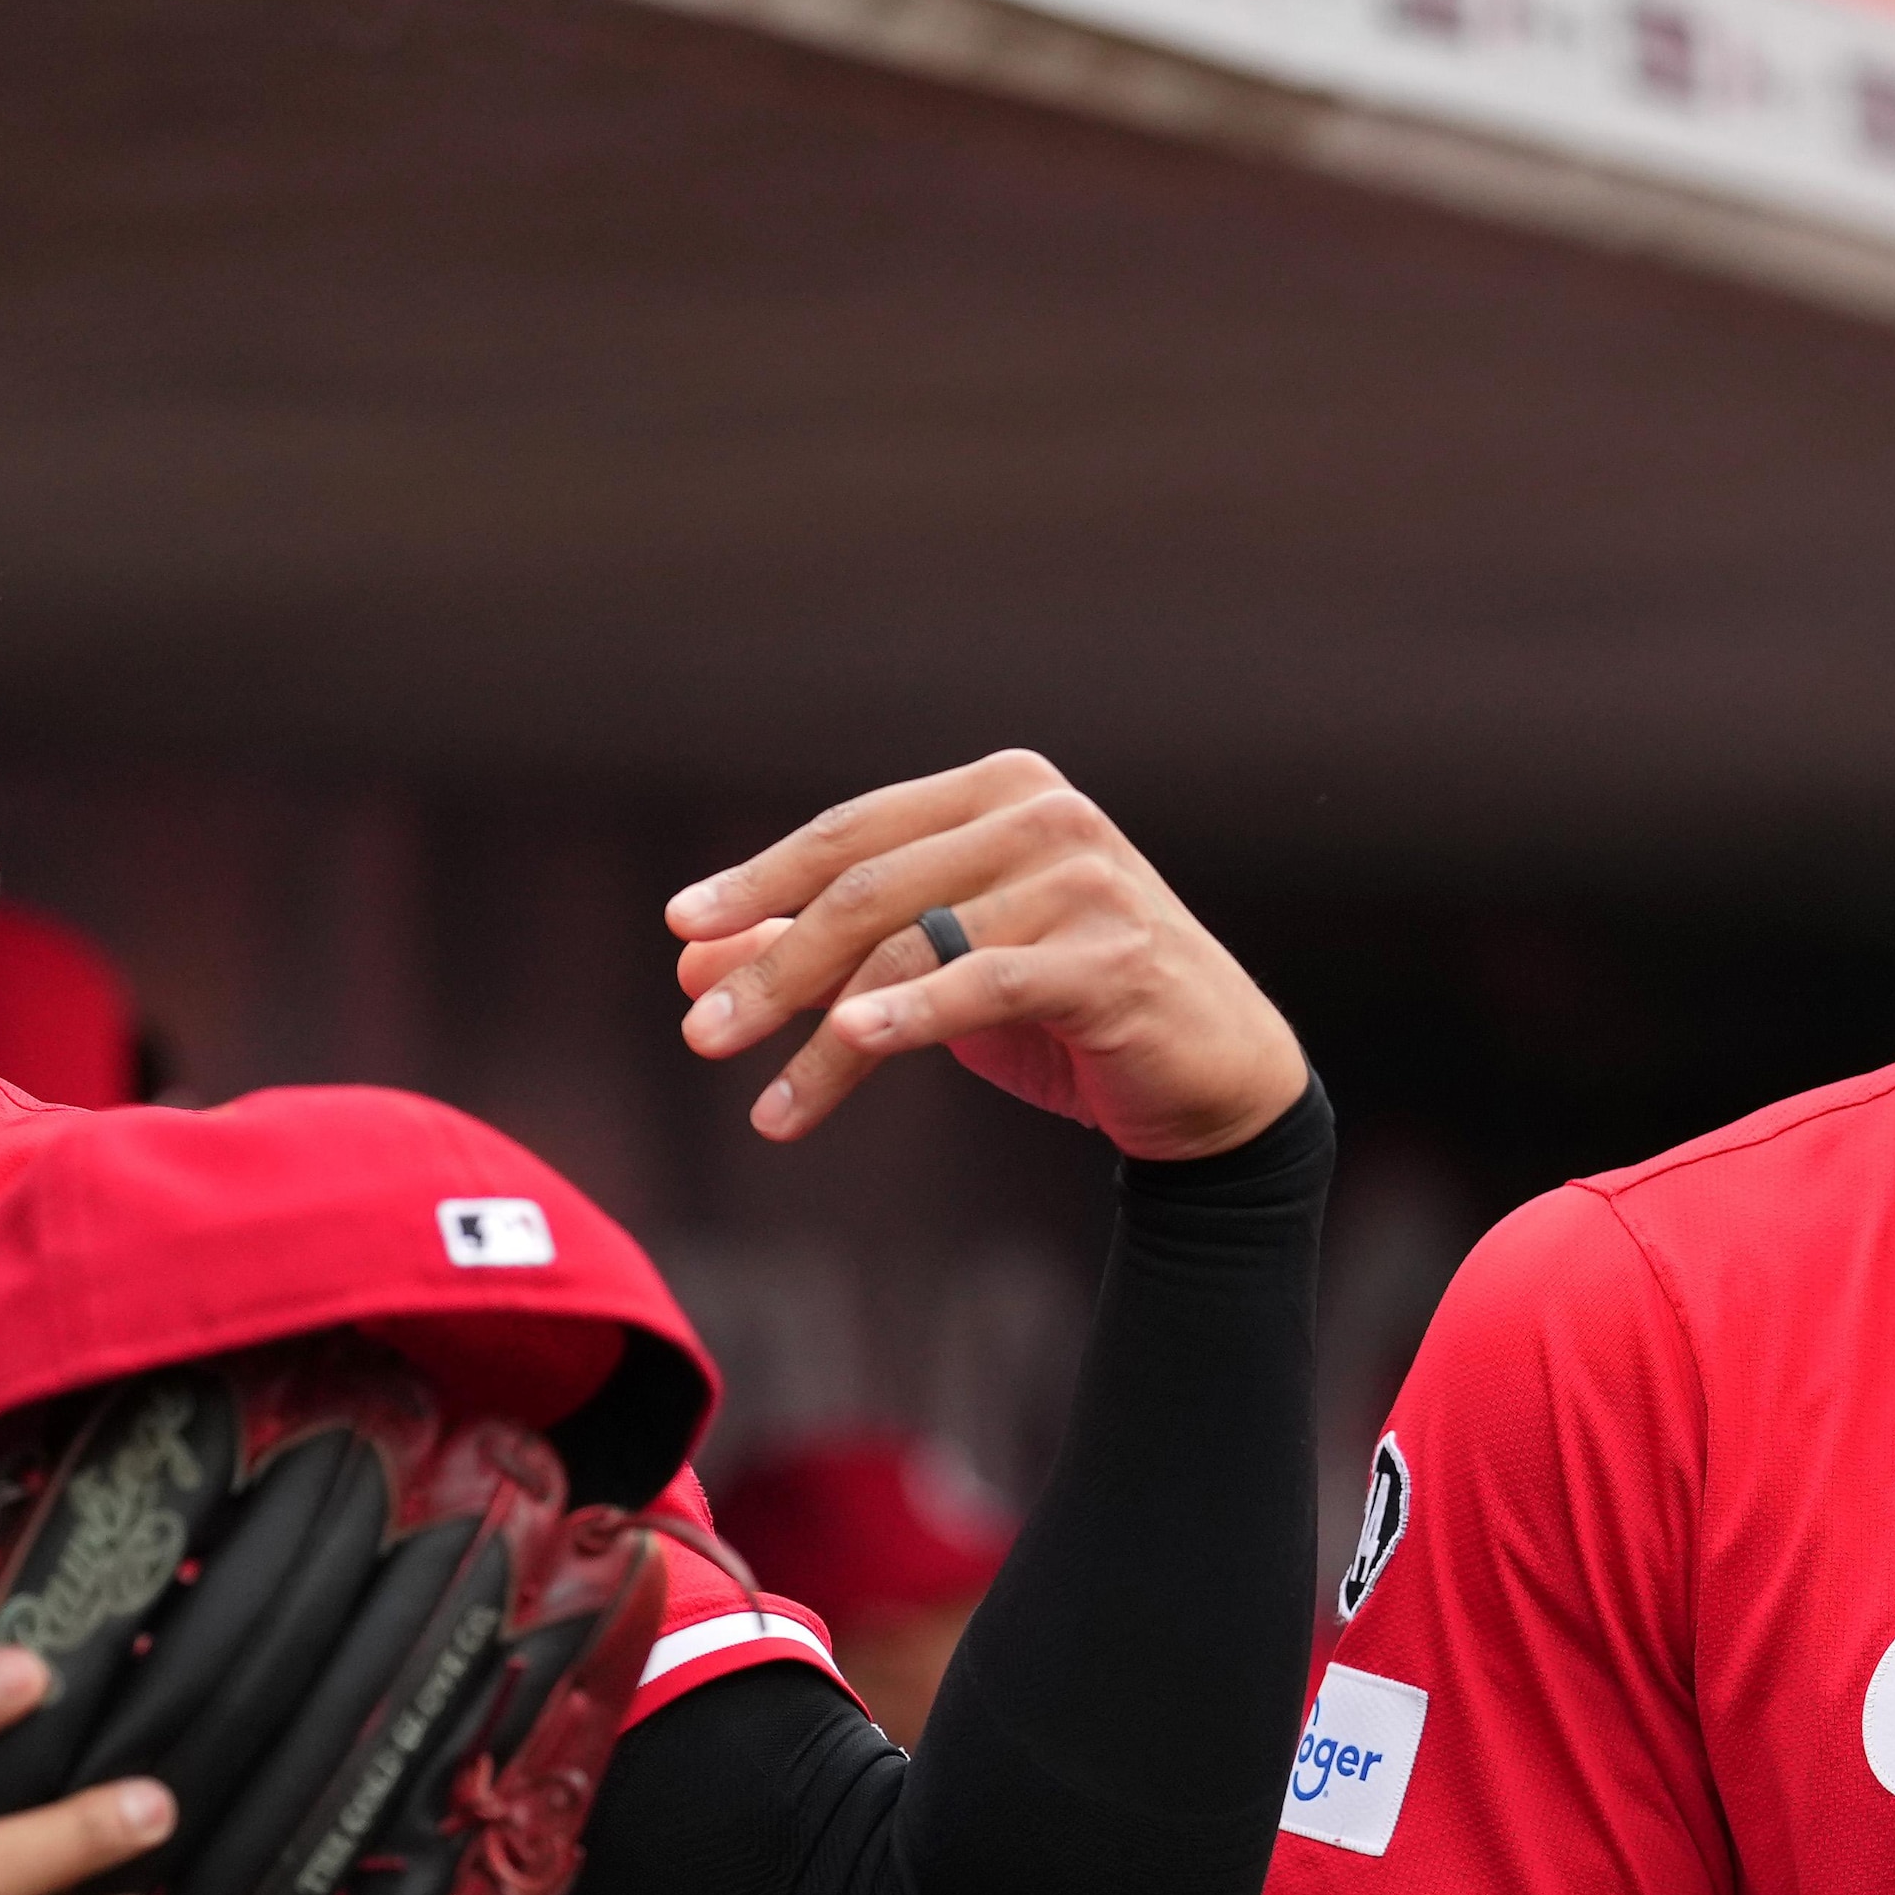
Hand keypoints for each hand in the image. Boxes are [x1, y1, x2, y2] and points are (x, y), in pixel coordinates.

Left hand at [664, 750, 1306, 1157]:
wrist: (1212, 1076)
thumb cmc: (1065, 1012)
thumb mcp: (935, 973)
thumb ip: (824, 951)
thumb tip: (693, 959)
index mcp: (1000, 790)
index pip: (851, 831)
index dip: (760, 879)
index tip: (682, 926)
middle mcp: (1044, 816)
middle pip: (868, 886)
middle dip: (773, 966)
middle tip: (702, 1035)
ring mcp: (1085, 881)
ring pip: (913, 947)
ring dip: (822, 1031)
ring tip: (766, 1104)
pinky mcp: (1112, 959)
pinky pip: (985, 984)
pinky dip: (910, 1015)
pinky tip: (847, 1044)